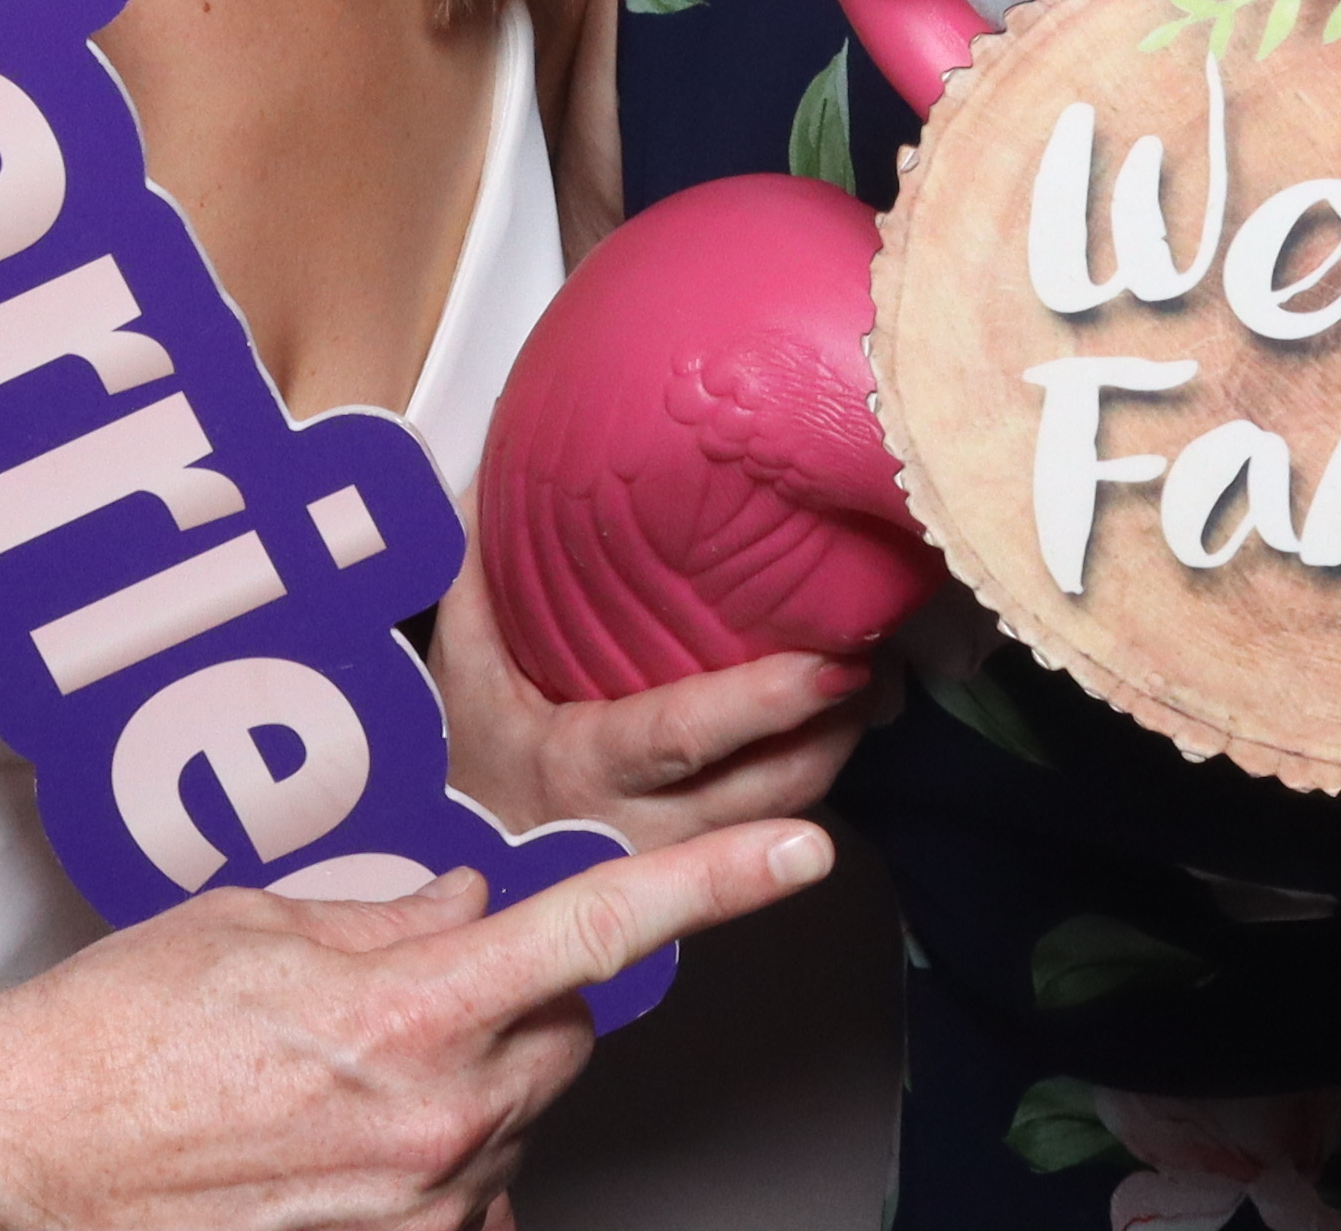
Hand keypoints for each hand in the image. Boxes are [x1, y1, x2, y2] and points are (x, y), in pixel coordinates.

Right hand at [0, 823, 830, 1230]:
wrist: (12, 1157)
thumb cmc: (117, 1032)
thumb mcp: (257, 925)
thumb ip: (391, 915)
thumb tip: (470, 905)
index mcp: (411, 1010)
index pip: (598, 929)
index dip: (714, 882)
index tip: (802, 851)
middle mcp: (435, 1121)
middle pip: (565, 1032)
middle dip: (524, 997)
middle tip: (421, 985)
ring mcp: (417, 1210)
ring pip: (516, 1119)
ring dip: (470, 1084)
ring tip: (341, 1077)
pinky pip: (468, 1203)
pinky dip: (437, 1166)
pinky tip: (347, 1148)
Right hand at [433, 543, 884, 852]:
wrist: (458, 867)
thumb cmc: (467, 754)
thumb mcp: (460, 665)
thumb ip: (475, 567)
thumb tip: (492, 464)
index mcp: (583, 766)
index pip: (686, 735)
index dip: (768, 703)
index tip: (836, 664)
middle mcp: (638, 829)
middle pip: (767, 787)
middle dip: (837, 727)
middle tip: (882, 659)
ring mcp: (674, 864)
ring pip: (783, 815)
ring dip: (838, 752)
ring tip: (875, 683)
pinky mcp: (697, 876)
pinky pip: (771, 831)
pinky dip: (811, 780)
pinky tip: (839, 729)